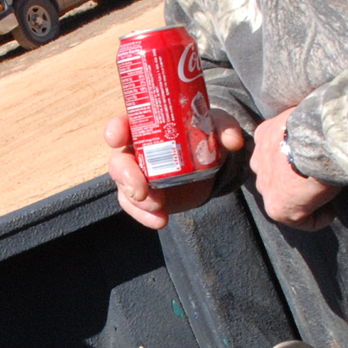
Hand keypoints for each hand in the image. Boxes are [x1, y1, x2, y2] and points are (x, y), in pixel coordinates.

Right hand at [104, 111, 245, 229]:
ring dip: (137, 200)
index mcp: (145, 127)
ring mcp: (137, 176)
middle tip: (141, 189)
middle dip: (125, 175)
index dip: (115, 130)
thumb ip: (224, 129)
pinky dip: (145, 216)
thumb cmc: (205, 135)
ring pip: (124, 188)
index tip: (117, 138)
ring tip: (157, 208)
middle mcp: (134, 151)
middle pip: (118, 162)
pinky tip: (160, 221)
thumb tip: (233, 141)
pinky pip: (137, 207)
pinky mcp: (145, 197)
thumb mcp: (217, 127)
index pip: (122, 126)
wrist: (209, 164)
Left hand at [249, 111, 339, 229]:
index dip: (294, 160)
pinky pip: (299, 220)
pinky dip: (317, 218)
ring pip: (283, 198)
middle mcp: (258, 161)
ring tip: (327, 197)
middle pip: (275, 176)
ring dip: (304, 200)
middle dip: (293, 181)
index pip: (275, 151)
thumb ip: (306, 129)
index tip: (314, 163)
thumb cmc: (320, 124)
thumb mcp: (308, 119)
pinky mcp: (278, 208)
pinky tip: (331, 212)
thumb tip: (327, 131)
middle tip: (318, 181)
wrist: (319, 138)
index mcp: (265, 135)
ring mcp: (265, 186)